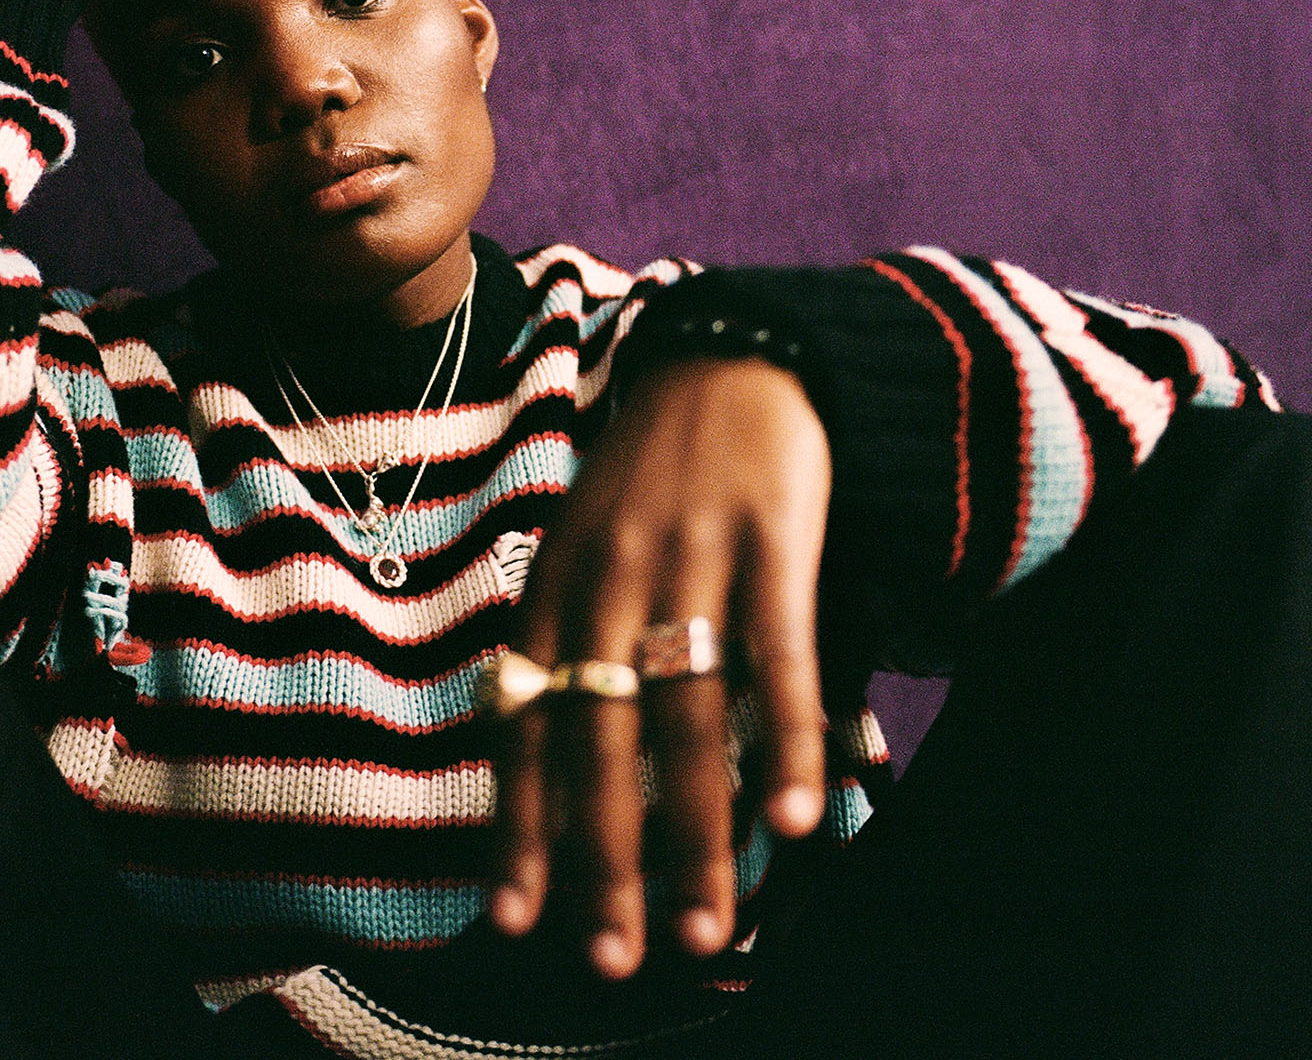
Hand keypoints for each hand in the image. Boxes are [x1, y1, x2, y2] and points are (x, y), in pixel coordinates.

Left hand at [491, 355, 831, 979]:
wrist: (727, 354)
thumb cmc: (648, 483)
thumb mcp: (581, 553)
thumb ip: (567, 652)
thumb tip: (556, 782)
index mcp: (551, 589)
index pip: (522, 725)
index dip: (519, 825)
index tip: (517, 920)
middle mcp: (607, 579)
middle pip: (599, 741)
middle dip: (603, 858)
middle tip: (615, 957)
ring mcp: (689, 559)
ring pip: (686, 719)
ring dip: (693, 831)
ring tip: (703, 926)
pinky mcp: (772, 541)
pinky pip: (779, 659)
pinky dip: (785, 744)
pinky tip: (794, 822)